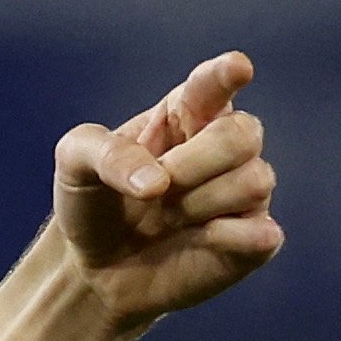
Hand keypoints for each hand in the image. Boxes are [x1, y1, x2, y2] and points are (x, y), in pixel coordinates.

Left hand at [53, 51, 283, 331]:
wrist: (92, 271)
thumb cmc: (92, 205)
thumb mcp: (76, 165)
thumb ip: (108, 153)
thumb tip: (158, 184)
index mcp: (187, 113)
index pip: (216, 83)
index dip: (227, 75)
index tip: (236, 69)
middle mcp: (224, 146)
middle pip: (243, 135)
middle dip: (193, 165)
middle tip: (154, 192)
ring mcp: (243, 193)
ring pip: (255, 181)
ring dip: (197, 206)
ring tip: (164, 220)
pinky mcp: (252, 240)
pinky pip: (264, 233)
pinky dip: (231, 237)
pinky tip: (201, 239)